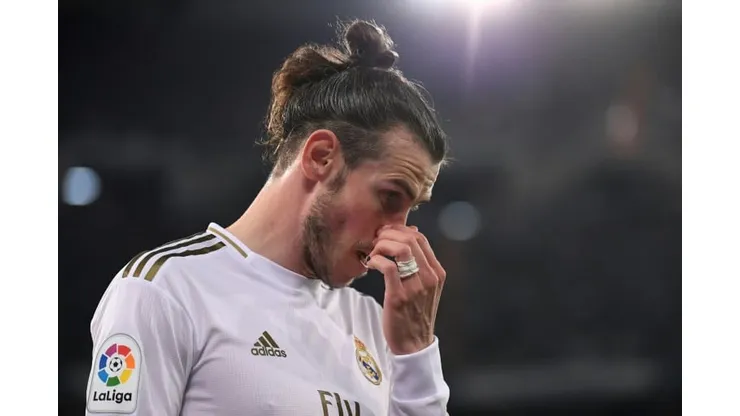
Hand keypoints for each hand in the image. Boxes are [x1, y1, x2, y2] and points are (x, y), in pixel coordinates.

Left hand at [366, 224, 445, 354]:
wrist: (413, 344)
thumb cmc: (414, 313)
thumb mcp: (424, 287)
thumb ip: (419, 263)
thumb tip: (412, 233)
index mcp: (437, 272)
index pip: (420, 238)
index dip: (400, 230)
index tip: (385, 235)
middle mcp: (430, 277)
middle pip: (410, 239)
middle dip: (388, 235)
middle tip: (376, 242)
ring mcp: (416, 287)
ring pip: (401, 249)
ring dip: (382, 245)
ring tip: (374, 253)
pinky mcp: (399, 296)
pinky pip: (387, 267)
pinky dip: (376, 260)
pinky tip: (370, 265)